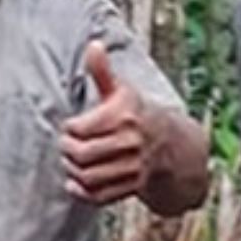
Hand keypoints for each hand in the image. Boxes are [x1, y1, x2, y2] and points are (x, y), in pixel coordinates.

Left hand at [59, 41, 155, 204]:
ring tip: (70, 162)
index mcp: (124, 115)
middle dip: (67, 151)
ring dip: (72, 171)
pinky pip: (99, 196)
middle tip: (66, 147)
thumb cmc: (137, 114)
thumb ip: (103, 72)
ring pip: (88, 176)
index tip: (71, 127)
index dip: (68, 129)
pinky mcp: (132, 187)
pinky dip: (82, 192)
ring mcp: (133, 166)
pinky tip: (75, 182)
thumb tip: (93, 45)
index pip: (79, 128)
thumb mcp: (122, 92)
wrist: (173, 146)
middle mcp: (130, 142)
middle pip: (81, 154)